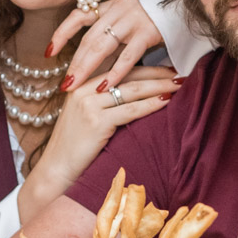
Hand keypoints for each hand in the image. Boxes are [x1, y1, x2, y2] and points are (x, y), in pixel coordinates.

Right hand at [17, 65, 181, 219]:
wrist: (56, 172)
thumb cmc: (76, 148)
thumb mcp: (87, 117)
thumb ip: (105, 101)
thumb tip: (139, 92)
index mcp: (82, 83)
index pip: (119, 67)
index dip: (146, 66)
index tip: (168, 66)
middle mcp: (84, 88)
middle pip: (128, 74)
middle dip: (158, 72)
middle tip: (181, 72)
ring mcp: (89, 104)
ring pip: (132, 89)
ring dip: (160, 85)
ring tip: (180, 83)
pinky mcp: (95, 121)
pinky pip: (130, 110)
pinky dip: (151, 104)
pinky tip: (167, 101)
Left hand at [49, 0, 167, 91]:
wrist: (190, 2)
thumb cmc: (163, 15)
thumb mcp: (134, 17)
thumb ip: (117, 31)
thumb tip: (99, 55)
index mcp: (113, 4)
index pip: (79, 16)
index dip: (62, 33)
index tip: (49, 52)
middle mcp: (120, 8)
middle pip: (89, 37)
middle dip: (74, 61)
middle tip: (64, 84)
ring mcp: (134, 19)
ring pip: (102, 45)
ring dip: (86, 67)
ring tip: (75, 86)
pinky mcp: (149, 32)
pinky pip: (128, 55)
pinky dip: (115, 72)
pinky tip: (105, 86)